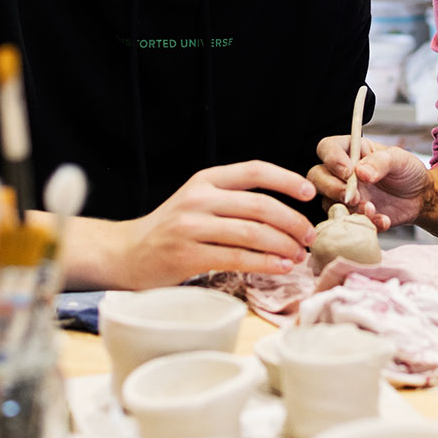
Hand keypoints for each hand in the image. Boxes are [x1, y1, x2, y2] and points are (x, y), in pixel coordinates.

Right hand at [85, 161, 317, 288]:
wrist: (127, 253)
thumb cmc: (172, 229)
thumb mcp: (199, 201)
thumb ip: (233, 200)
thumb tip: (286, 212)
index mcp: (206, 179)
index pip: (254, 170)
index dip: (287, 180)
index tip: (310, 193)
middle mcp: (198, 199)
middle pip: (259, 205)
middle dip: (292, 221)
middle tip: (310, 235)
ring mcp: (191, 227)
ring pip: (251, 233)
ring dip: (282, 245)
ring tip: (298, 255)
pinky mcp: (187, 255)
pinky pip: (236, 258)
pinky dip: (264, 263)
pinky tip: (280, 267)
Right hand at [309, 135, 431, 230]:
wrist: (419, 199)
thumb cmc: (407, 172)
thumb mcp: (400, 159)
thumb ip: (380, 162)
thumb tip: (360, 172)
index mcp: (351, 151)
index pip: (327, 148)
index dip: (332, 159)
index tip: (348, 171)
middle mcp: (341, 173)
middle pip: (317, 176)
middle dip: (332, 188)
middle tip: (353, 196)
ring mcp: (344, 195)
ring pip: (327, 201)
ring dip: (348, 208)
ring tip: (372, 209)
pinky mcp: (351, 215)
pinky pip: (346, 222)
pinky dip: (364, 223)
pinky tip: (382, 220)